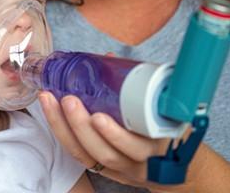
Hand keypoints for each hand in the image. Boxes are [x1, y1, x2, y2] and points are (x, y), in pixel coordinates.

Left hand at [38, 92, 195, 191]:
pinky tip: (51, 114)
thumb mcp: (168, 108)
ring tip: (51, 102)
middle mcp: (139, 162)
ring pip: (88, 155)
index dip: (116, 136)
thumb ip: (144, 84)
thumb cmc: (172, 127)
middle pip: (106, 153)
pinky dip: (63, 135)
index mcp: (159, 146)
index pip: (137, 146)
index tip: (98, 117)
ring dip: (65, 128)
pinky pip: (81, 156)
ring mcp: (121, 169)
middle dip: (82, 127)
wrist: (178, 163)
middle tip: (69, 100)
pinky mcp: (107, 171)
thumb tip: (108, 56)